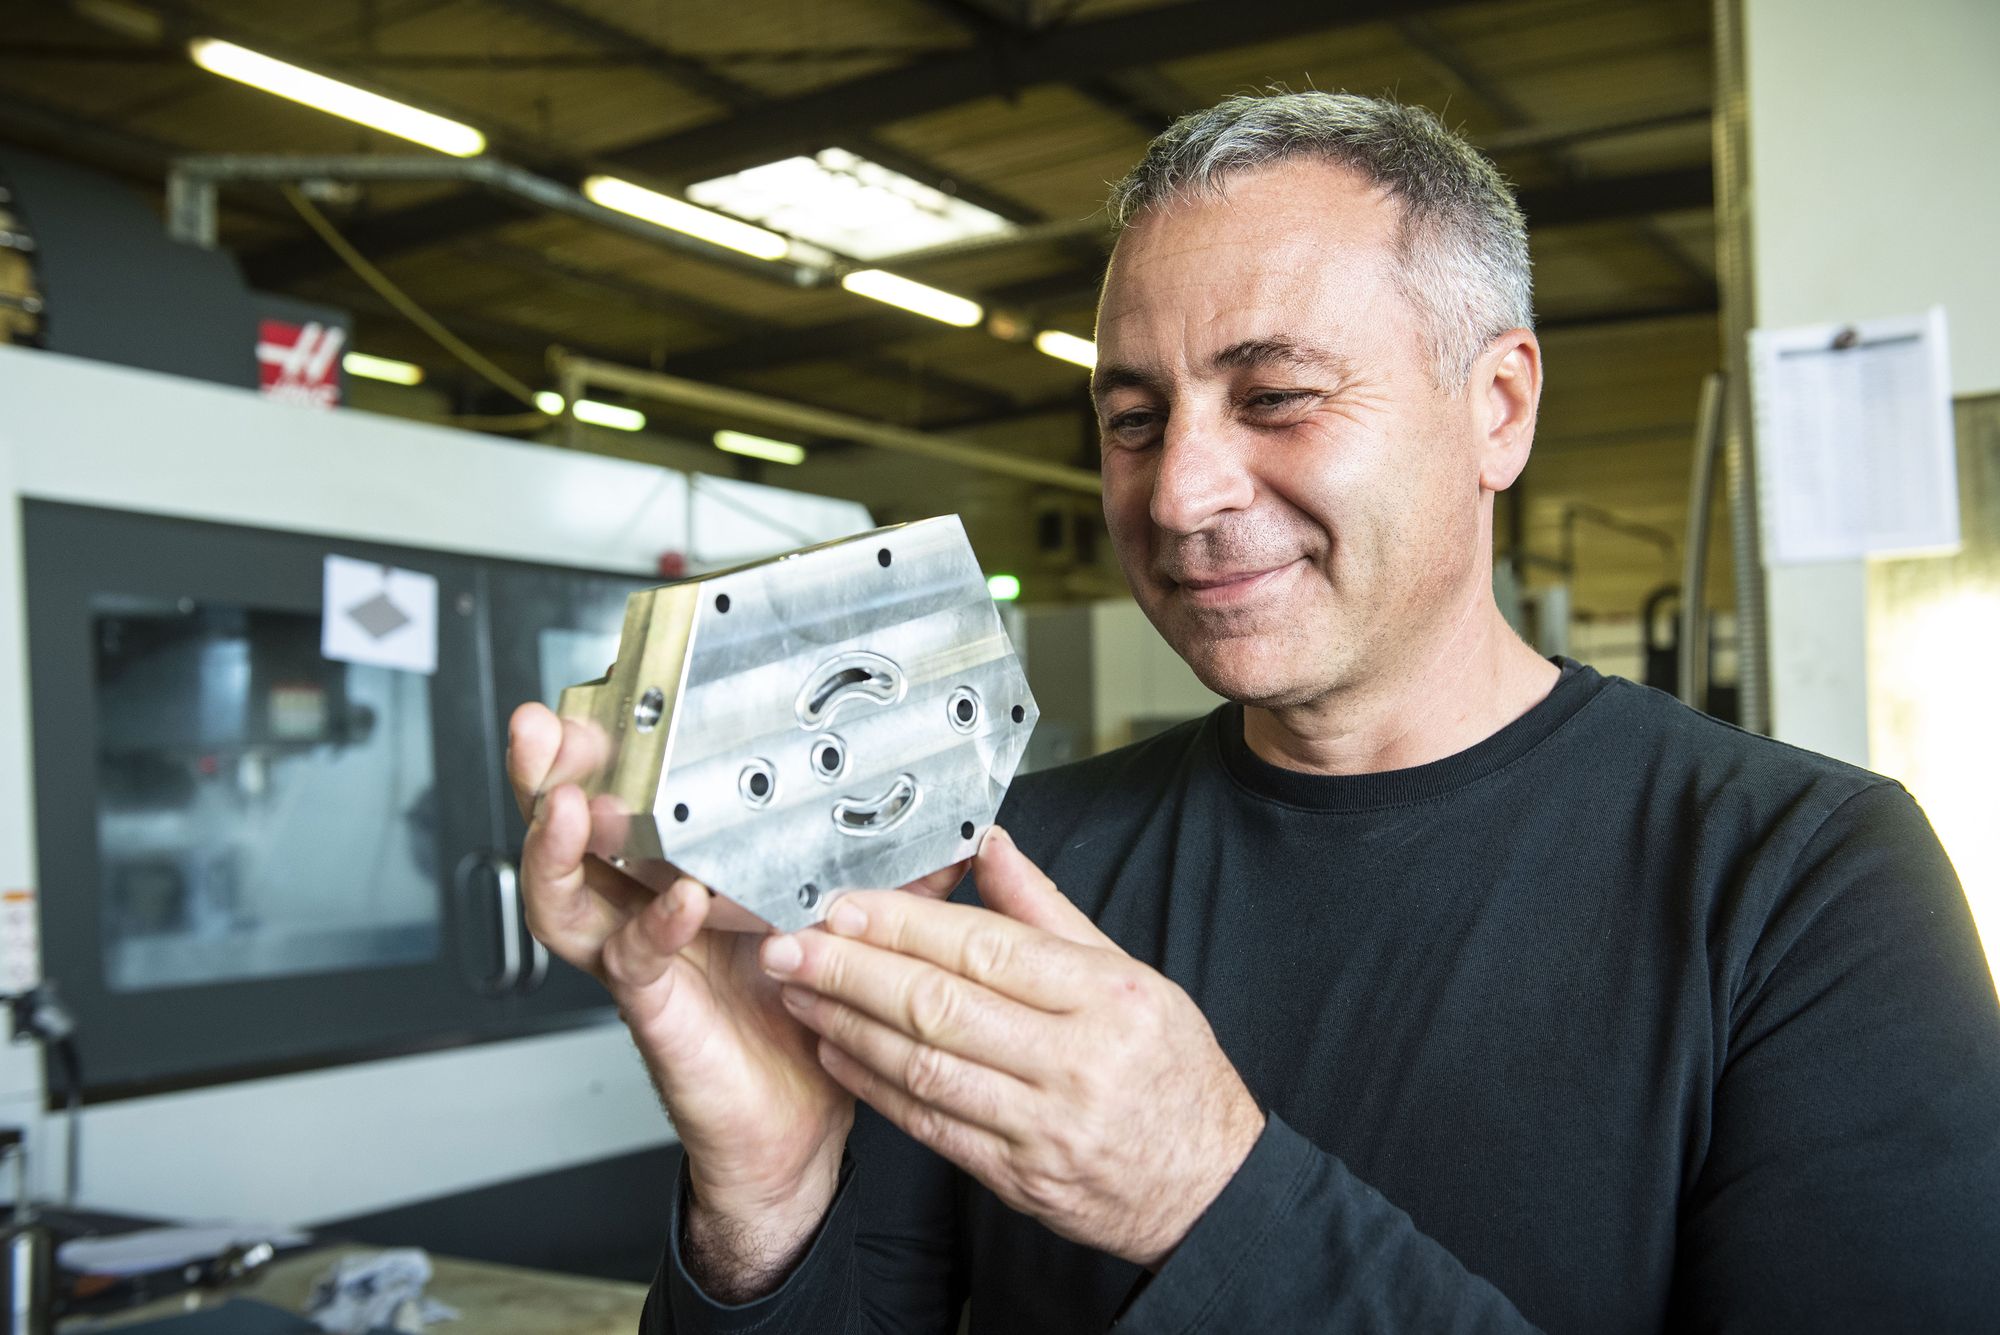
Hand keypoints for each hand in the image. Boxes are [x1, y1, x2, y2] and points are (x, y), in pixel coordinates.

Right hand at [505, 702, 963, 1297]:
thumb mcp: (852, 923)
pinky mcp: (658, 1012)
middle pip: (571, 833)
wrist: (798, 1127)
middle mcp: (647, 909)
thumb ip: (891, 872)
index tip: (605, 693)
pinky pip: (635, 965)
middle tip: (543, 732)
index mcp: (686, 872)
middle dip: (547, 776)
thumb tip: (957, 823)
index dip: (606, 746)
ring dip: (560, 848)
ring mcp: (643, 960)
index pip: (630, 795)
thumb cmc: (807, 1020)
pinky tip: (675, 900)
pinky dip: (652, 928)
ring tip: (570, 804)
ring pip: (568, 897)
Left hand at [759, 826, 1265, 1269]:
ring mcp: (1045, 1126)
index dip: (904, 925)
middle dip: (854, 971)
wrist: (1207, 1183)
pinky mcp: (1019, 1176)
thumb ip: (1048, 911)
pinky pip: (932, 1126)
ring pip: (926, 1068)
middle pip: (943, 1006)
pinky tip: (837, 1053)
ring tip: (798, 992)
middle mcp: (1076, 1060)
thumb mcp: (1130, 975)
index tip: (844, 905)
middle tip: (793, 944)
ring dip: (849, 1027)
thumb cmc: (1170, 1070)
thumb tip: (991, 846)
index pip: (986, 949)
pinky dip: (876, 1088)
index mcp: (1107, 997)